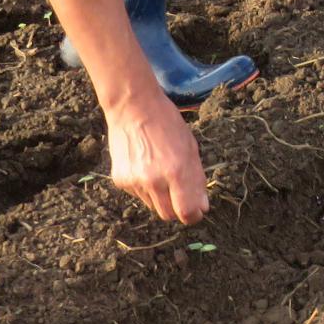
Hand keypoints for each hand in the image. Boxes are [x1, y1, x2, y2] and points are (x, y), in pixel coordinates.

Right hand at [106, 92, 208, 223]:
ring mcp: (135, 182)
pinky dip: (145, 187)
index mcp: (177, 170)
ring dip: (161, 196)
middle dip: (177, 208)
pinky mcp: (120, 181)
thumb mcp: (190, 147)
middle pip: (168, 214)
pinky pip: (138, 195)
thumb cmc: (167, 123)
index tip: (197, 211)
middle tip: (181, 193)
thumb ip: (197, 180)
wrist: (133, 108)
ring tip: (161, 170)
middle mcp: (154, 180)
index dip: (194, 215)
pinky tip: (145, 166)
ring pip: (153, 205)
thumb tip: (202, 207)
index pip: (186, 212)